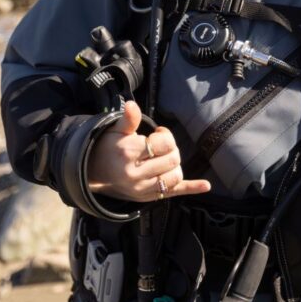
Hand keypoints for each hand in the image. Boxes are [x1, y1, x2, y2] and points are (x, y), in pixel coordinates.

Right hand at [87, 100, 210, 202]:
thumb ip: (129, 119)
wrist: (95, 172)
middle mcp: (136, 174)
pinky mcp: (148, 197)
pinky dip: (192, 188)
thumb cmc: (109, 147)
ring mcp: (142, 189)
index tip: (157, 133)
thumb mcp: (116, 130)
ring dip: (175, 165)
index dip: (165, 135)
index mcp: (129, 153)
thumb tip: (132, 104)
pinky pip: (174, 193)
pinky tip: (206, 185)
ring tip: (163, 158)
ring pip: (175, 177)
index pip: (164, 143)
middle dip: (172, 149)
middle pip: (173, 159)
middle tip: (160, 146)